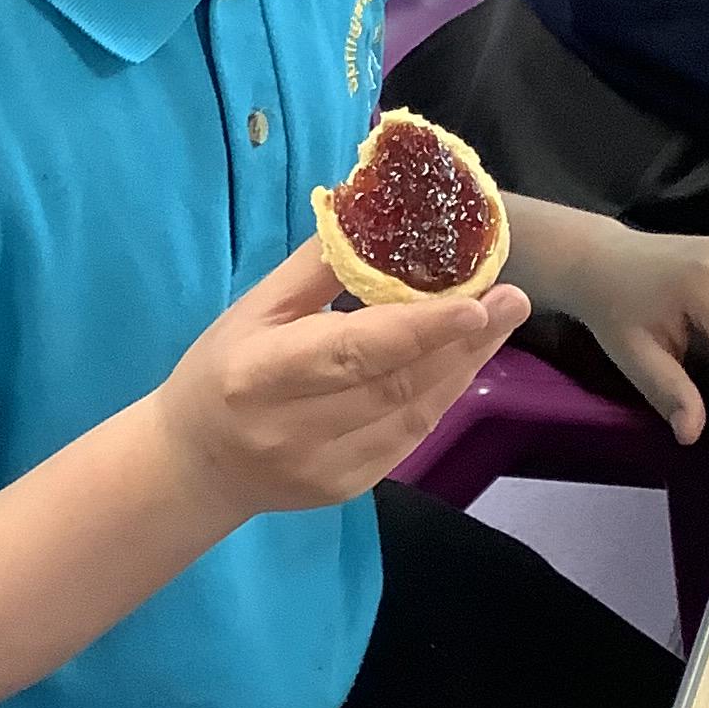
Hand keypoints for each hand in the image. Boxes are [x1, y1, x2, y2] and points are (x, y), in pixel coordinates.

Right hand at [153, 239, 529, 519]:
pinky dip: (442, 396)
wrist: (196, 464)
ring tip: (502, 320)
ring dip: (463, 365)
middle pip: (395, 385)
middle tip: (512, 298)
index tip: (474, 301)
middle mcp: (293, 429)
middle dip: (461, 341)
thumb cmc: (222, 369)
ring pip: (412, 415)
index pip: (352, 352)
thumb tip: (384, 219)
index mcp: (261, 374)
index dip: (418, 329)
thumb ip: (319, 270)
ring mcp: (323, 467)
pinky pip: (408, 439)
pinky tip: (465, 361)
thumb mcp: (253, 309)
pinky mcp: (345, 489)